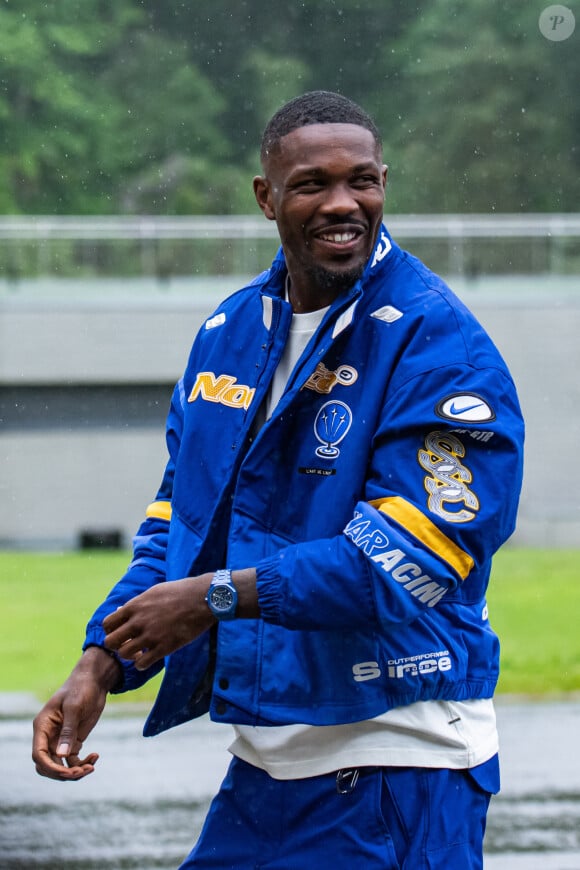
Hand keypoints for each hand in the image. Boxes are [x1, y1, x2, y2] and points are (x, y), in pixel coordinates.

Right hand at [32, 647, 118, 780]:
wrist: (94, 681)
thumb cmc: (80, 689)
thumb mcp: (74, 707)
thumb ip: (68, 731)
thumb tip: (61, 755)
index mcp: (43, 726)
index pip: (39, 755)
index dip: (50, 767)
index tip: (67, 772)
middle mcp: (49, 736)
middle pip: (48, 765)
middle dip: (63, 773)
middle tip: (82, 772)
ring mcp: (61, 740)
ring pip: (61, 765)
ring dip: (75, 771)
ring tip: (91, 767)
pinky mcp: (73, 741)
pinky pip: (73, 760)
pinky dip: (83, 763)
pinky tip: (95, 756)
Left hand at [102, 575, 214, 670]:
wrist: (203, 599)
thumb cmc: (179, 592)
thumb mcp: (153, 592)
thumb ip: (136, 603)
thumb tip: (120, 610)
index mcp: (134, 606)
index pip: (107, 624)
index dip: (111, 630)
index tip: (121, 632)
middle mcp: (138, 621)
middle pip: (110, 642)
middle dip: (116, 645)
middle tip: (127, 644)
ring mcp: (151, 636)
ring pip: (124, 655)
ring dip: (129, 656)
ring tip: (139, 652)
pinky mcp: (164, 647)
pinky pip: (142, 664)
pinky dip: (141, 664)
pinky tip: (149, 658)